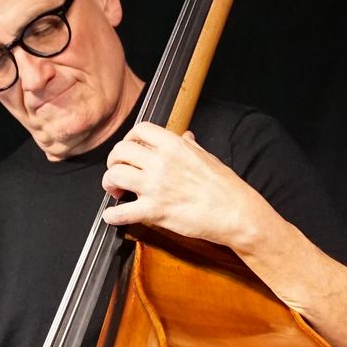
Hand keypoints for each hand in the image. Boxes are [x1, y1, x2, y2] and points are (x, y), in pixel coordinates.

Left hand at [101, 122, 269, 249]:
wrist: (237, 213)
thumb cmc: (226, 187)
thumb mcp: (207, 157)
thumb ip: (189, 146)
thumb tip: (185, 137)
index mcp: (174, 146)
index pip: (139, 130)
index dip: (129, 139)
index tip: (130, 149)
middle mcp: (161, 162)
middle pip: (120, 151)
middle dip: (114, 161)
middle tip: (118, 170)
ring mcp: (156, 187)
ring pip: (115, 176)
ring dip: (109, 183)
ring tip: (116, 190)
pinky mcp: (155, 211)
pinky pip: (121, 212)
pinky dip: (112, 215)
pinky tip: (112, 215)